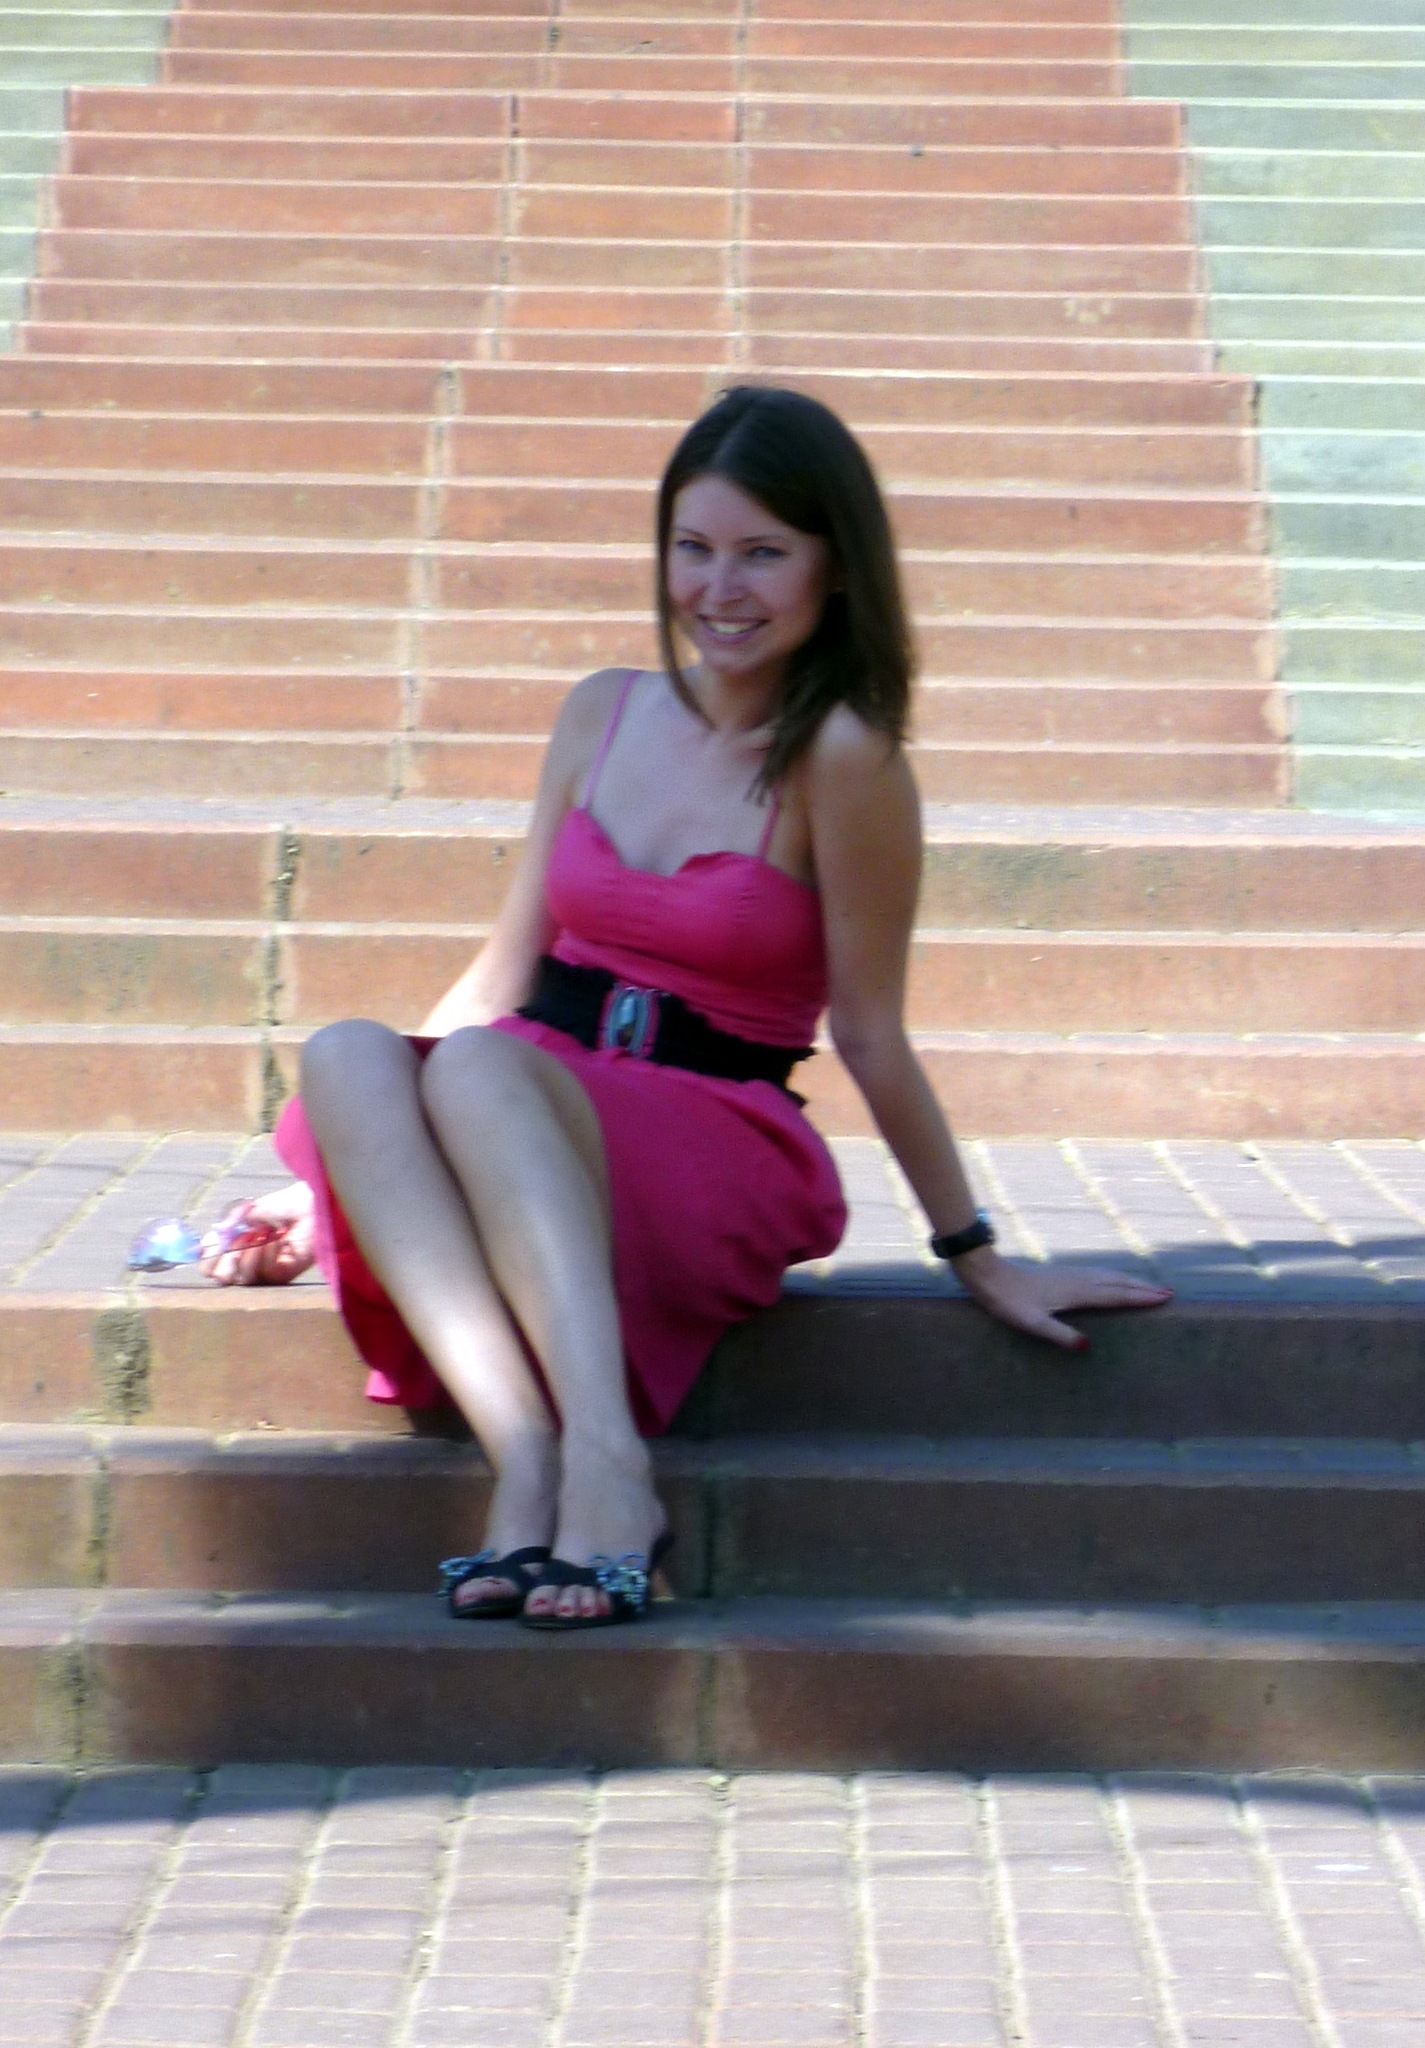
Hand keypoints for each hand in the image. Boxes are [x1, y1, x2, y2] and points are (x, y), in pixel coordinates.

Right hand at [201, 1184, 315, 1286]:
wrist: (310, 1205)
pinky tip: (278, 1238)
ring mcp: (263, 1272)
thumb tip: (211, 1240)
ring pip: (243, 1277)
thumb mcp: (247, 1213)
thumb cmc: (281, 1207)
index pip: (208, 1266)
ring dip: (249, 1252)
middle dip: (225, 1258)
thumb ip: (227, 1228)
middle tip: (238, 1240)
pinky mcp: (282, 1276)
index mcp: (232, 1248)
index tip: (212, 1241)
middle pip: (221, 1278)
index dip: (207, 1256)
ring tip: (261, 1232)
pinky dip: (269, 1252)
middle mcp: (245, 1263)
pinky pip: (266, 1272)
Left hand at [951, 1245, 1170, 1352]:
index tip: (1164, 1299)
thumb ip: (1060, 1335)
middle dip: (1143, 1288)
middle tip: (1168, 1293)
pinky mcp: (1063, 1273)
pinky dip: (1114, 1276)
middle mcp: (1079, 1279)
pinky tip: (1112, 1279)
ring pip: (1109, 1275)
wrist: (990, 1275)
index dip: (1140, 1298)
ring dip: (1131, 1280)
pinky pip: (1098, 1273)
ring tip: (1149, 1286)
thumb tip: (1088, 1347)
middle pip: (1118, 1283)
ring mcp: (1071, 1274)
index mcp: (1077, 1292)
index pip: (1116, 1295)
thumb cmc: (1009, 1302)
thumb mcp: (1032, 1323)